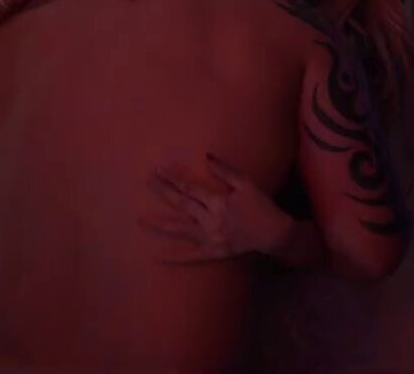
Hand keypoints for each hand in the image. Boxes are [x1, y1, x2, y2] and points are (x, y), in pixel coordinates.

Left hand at [141, 153, 289, 264]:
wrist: (274, 233)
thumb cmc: (262, 206)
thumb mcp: (247, 184)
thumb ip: (226, 170)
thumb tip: (207, 155)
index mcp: (218, 201)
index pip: (191, 187)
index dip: (174, 177)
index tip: (159, 169)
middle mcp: (210, 219)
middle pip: (182, 204)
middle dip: (163, 191)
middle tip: (148, 180)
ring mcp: (210, 237)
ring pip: (180, 230)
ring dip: (159, 225)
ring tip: (140, 220)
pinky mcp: (213, 252)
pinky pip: (191, 257)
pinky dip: (175, 258)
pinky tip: (156, 257)